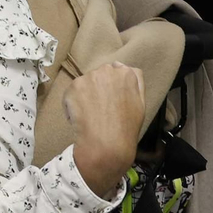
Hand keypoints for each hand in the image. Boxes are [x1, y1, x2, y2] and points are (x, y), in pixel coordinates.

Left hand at [65, 62, 145, 194]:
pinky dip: (73, 104)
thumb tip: (128, 69)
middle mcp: (106, 70)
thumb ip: (135, 82)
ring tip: (92, 115)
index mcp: (126, 73)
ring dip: (85, 95)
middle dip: (98, 88)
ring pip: (85, 85)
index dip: (112, 86)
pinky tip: (81, 118)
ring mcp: (88, 77)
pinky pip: (71, 94)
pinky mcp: (73, 87)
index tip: (111, 99)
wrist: (106, 143)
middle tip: (101, 109)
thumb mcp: (140, 102)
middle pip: (99, 76)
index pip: (116, 70)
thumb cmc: (127, 127)